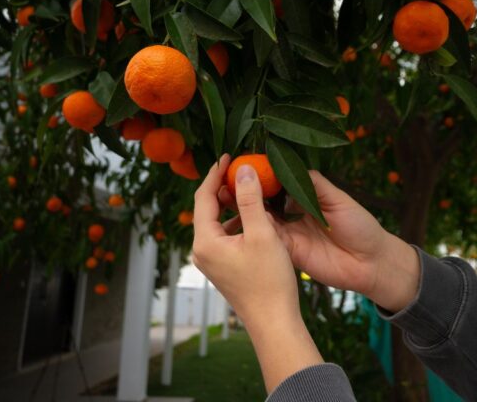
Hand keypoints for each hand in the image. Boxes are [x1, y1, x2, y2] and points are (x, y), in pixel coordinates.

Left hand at [192, 154, 298, 328]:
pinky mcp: (223, 267)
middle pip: (208, 208)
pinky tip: (255, 215)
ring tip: (249, 186)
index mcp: (205, 241)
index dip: (216, 173)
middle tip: (239, 166)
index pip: (204, 197)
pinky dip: (237, 221)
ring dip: (232, 204)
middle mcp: (202, 251)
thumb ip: (250, 199)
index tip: (229, 155)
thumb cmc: (268, 280)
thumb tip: (243, 169)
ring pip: (218, 222)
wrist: (274, 321)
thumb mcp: (262, 233)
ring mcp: (212, 261)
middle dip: (223, 186)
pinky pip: (225, 235)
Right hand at [219, 171, 420, 312]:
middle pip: (266, 202)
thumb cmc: (361, 226)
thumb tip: (287, 167)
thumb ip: (314, 184)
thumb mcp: (338, 199)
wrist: (372, 263)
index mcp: (306, 198)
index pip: (279, 183)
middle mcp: (295, 215)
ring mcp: (291, 235)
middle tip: (229, 181)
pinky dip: (257, 231)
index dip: (263, 176)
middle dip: (248, 193)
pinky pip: (270, 241)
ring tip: (229, 198)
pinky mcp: (291, 253)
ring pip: (263, 221)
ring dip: (247, 211)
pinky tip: (244, 221)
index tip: (246, 166)